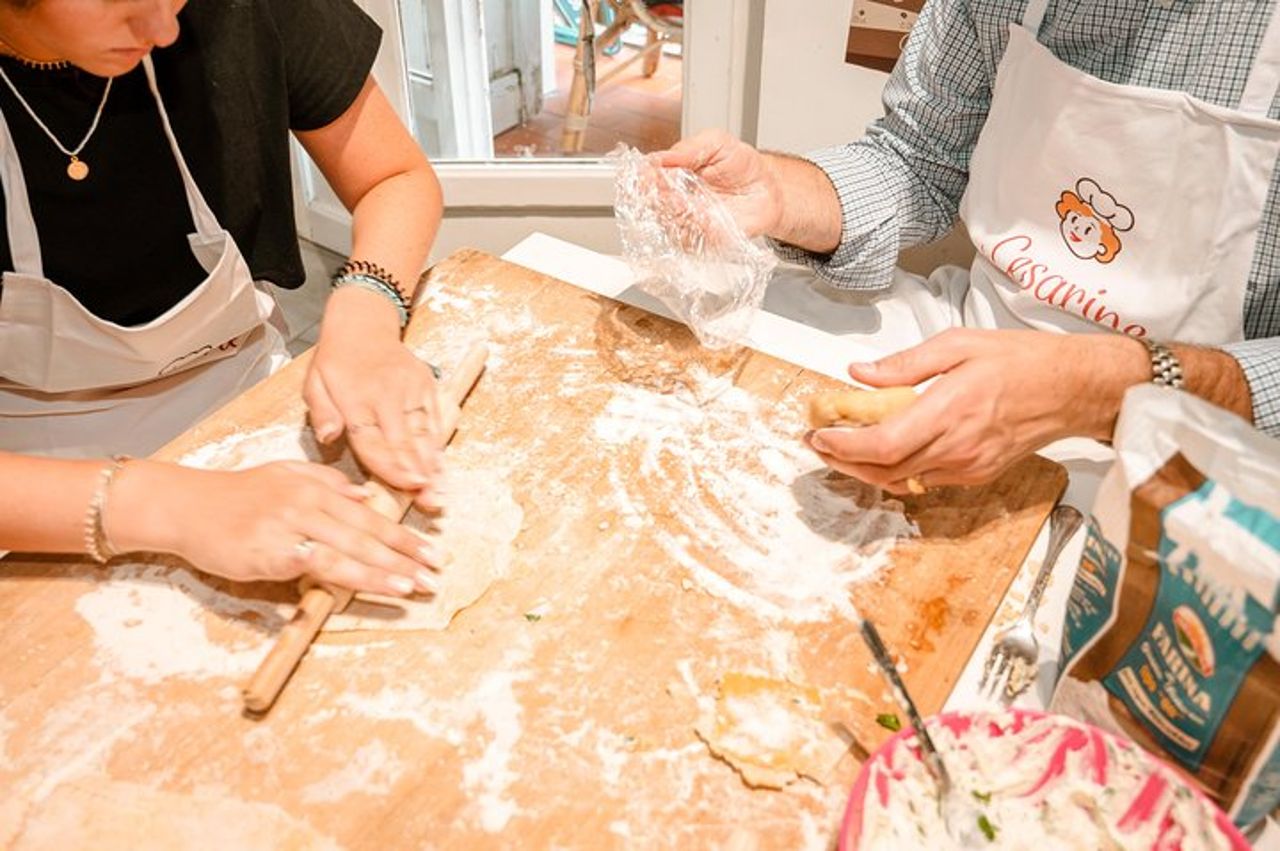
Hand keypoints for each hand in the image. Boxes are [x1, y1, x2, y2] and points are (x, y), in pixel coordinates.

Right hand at [112, 461, 442, 594]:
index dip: (402, 534)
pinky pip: (320, 567)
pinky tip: (371, 587)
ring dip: (386, 571)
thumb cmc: (234, 496)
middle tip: (435, 572)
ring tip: (413, 585)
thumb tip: (361, 496)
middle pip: (367, 533)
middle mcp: (309, 505)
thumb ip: (325, 483)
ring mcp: (292, 528)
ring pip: (350, 551)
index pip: (369, 514)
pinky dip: (351, 578)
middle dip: (405, 555)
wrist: (185, 506)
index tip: (429, 550)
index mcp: (315, 488)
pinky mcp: (273, 553)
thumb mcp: (284, 474)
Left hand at [305, 288, 444, 509]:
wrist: (363, 324)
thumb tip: (329, 436)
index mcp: (356, 397)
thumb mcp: (314, 382)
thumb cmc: (336, 360)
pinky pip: (434, 419)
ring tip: (440, 491)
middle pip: (405, 441)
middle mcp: (387, 394)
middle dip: (419, 474)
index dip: (391, 465)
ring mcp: (411, 389)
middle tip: (430, 500)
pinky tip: (442, 467)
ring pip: (424, 433)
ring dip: (433, 465)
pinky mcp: (426, 385)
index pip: (374, 439)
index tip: (408, 485)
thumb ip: (322, 411)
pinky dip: (438, 445)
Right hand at [657, 129, 782, 237]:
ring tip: (686, 202)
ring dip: (675, 213)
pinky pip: (688, 240)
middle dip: (659, 195)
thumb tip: (658, 157)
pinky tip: (704, 218)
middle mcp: (674, 198)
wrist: (768, 190)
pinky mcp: (699, 239)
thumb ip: (688, 148)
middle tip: (669, 187)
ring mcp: (685, 220)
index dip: (646, 176)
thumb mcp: (717, 143)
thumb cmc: (742, 166)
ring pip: (667, 222)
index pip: (647, 176)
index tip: (650, 174)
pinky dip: (695, 229)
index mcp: (672, 173)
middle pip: (652, 201)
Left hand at [804, 329, 1145, 492]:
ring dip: (866, 469)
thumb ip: (905, 363)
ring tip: (844, 447)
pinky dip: (897, 470)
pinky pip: (925, 480)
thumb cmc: (1022, 361)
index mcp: (948, 410)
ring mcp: (967, 466)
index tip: (819, 436)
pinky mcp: (976, 475)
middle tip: (819, 443)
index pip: (882, 444)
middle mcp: (956, 446)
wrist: (1074, 390)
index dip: (843, 447)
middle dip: (843, 461)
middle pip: (883, 471)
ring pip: (901, 481)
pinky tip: (886, 451)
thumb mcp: (959, 344)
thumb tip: (859, 374)